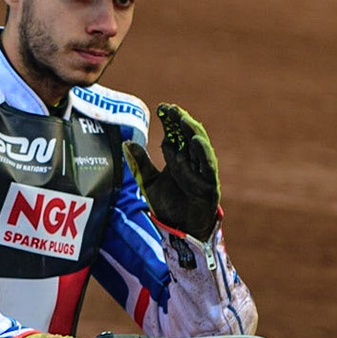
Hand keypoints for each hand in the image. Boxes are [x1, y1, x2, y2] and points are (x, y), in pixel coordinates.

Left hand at [122, 103, 219, 240]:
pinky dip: (203, 153)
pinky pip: (207, 165)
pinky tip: (195, 141)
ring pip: (199, 146)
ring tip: (182, 119)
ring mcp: (202, 171)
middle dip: (179, 121)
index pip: (174, 134)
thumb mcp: (149, 183)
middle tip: (170, 109)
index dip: (169, 120)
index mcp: (178, 157)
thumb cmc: (168, 206)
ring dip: (191, 131)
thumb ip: (141, 163)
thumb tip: (127, 143)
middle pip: (187, 135)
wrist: (181, 230)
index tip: (161, 107)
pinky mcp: (209, 183)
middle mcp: (192, 160)